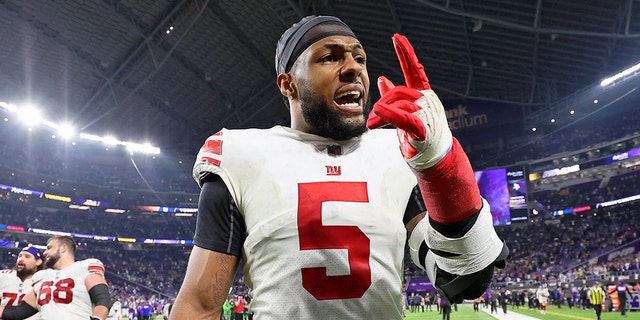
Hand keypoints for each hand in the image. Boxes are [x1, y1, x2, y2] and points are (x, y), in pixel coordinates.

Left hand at [367, 34, 451, 168]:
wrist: (436, 158)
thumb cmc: (420, 136)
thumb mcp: (405, 112)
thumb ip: (394, 96)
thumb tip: (382, 78)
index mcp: (424, 95)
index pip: (414, 70)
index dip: (406, 54)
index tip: (397, 38)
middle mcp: (428, 100)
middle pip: (399, 92)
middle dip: (382, 104)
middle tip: (371, 121)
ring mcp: (427, 114)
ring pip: (399, 105)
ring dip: (382, 115)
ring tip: (373, 125)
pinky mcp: (423, 129)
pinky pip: (403, 118)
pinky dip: (390, 115)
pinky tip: (380, 112)